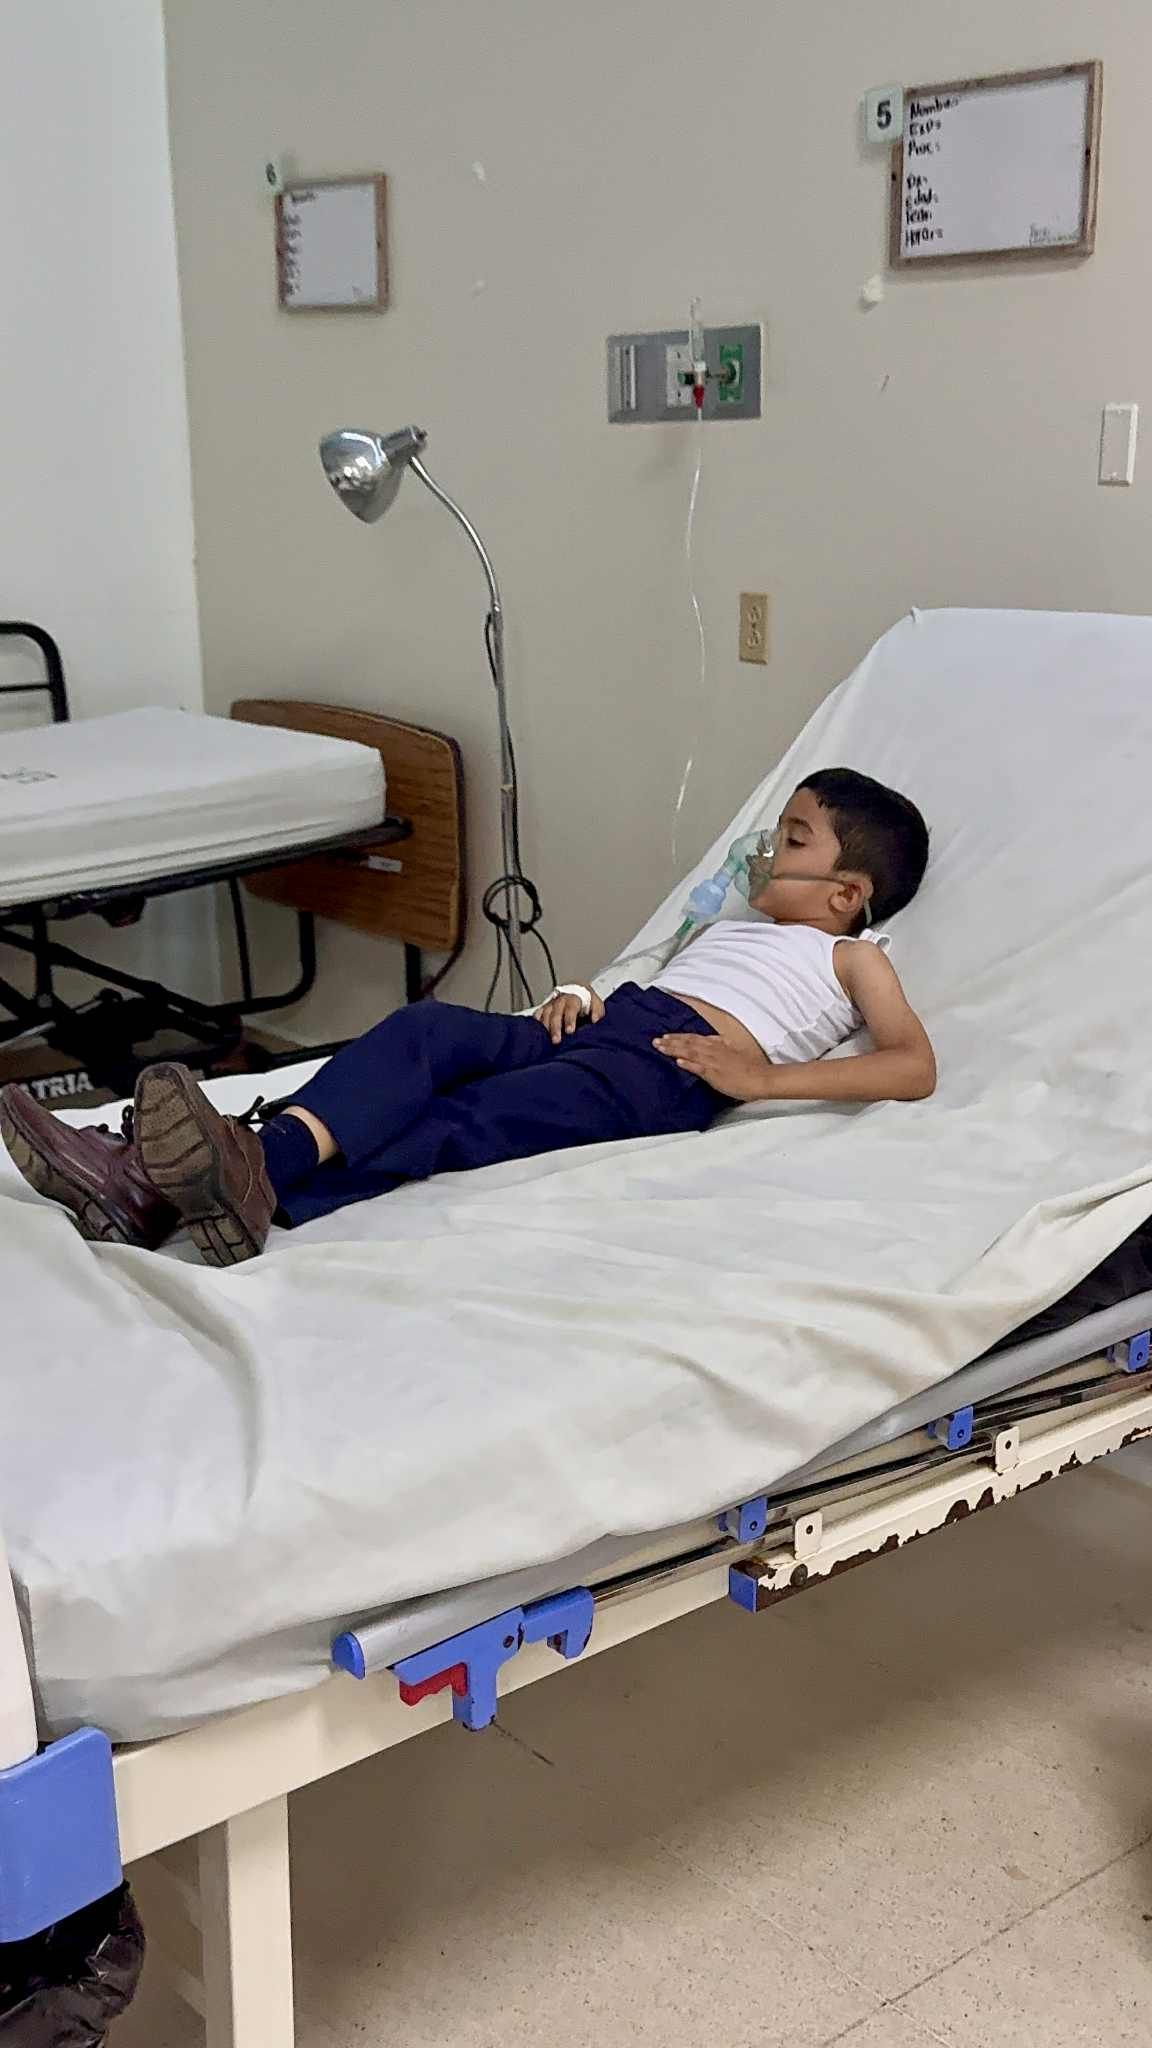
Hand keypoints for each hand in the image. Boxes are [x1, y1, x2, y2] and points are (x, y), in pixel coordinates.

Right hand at [536, 988, 604, 1043]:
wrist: (576, 990)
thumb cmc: (587, 1001)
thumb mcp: (596, 1003)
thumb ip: (597, 1010)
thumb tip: (595, 1020)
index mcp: (574, 998)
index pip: (571, 1008)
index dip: (570, 1019)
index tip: (570, 1031)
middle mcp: (560, 1000)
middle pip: (556, 1013)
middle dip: (555, 1027)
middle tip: (557, 1040)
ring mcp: (551, 1004)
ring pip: (545, 1014)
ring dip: (546, 1028)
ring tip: (547, 1040)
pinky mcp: (544, 1008)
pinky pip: (537, 1014)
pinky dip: (537, 1022)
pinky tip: (537, 1031)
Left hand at [653, 1032, 776, 1101]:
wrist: (761, 1078)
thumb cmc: (750, 1067)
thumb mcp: (734, 1051)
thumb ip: (722, 1046)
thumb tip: (714, 1041)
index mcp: (718, 1044)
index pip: (695, 1038)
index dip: (680, 1037)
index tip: (667, 1036)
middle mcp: (714, 1050)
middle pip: (688, 1043)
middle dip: (671, 1041)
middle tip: (655, 1040)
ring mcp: (714, 1061)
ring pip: (690, 1052)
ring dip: (674, 1049)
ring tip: (660, 1047)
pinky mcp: (716, 1073)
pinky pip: (699, 1067)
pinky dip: (688, 1064)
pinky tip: (678, 1062)